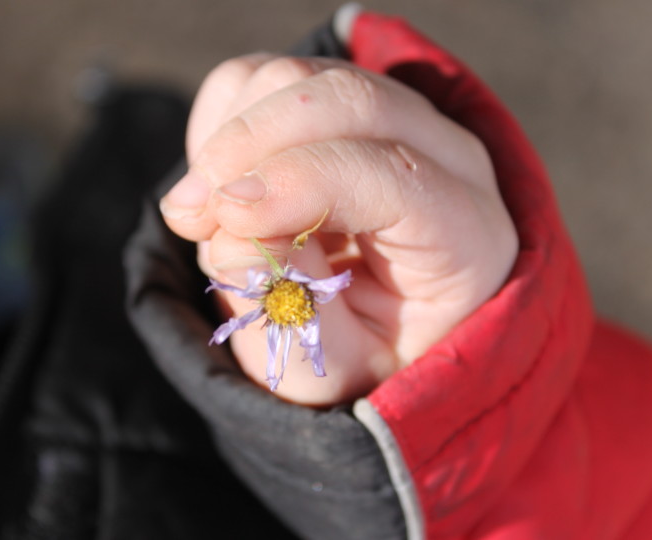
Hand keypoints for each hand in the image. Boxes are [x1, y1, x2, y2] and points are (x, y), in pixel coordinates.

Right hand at [160, 56, 517, 404]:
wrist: (373, 327)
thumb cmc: (363, 353)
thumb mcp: (331, 369)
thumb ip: (292, 319)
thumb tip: (232, 236)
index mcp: (466, 236)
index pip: (393, 174)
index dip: (298, 183)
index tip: (220, 217)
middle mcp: (446, 157)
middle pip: (349, 99)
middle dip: (250, 143)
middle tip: (186, 212)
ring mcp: (396, 116)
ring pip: (298, 77)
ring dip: (228, 136)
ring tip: (203, 216)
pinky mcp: (342, 100)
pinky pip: (266, 76)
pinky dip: (221, 119)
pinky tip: (222, 185)